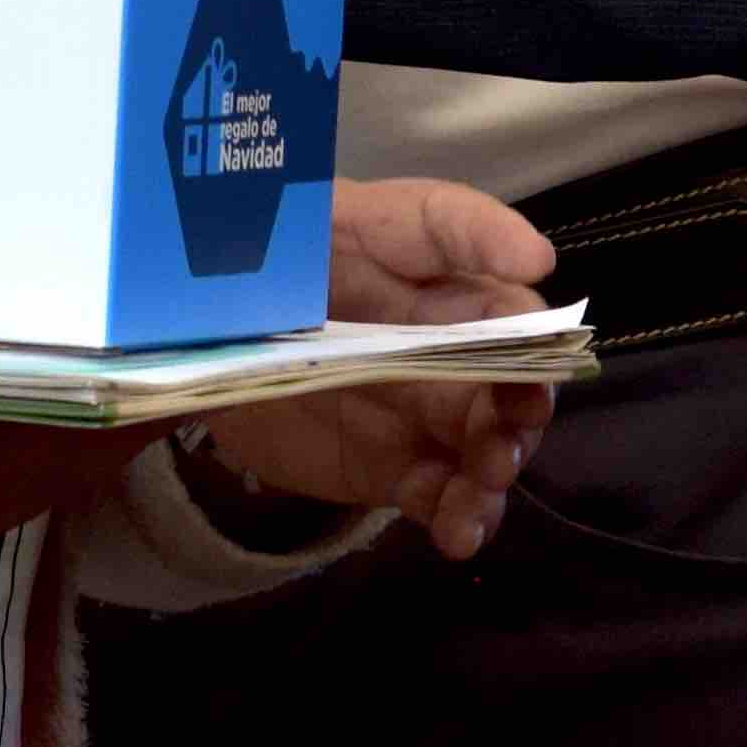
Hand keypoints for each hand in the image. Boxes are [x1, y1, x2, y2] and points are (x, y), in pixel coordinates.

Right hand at [0, 376, 153, 600]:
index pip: (9, 471)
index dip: (90, 432)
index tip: (155, 376)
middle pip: (37, 481)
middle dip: (111, 427)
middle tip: (183, 350)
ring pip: (21, 483)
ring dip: (84, 432)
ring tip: (146, 360)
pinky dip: (36, 434)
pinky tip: (61, 384)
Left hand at [180, 174, 558, 550]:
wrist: (209, 325)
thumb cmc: (291, 248)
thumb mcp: (354, 212)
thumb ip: (445, 225)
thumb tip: (537, 256)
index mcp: (452, 287)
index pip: (514, 312)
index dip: (536, 339)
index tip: (536, 364)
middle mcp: (454, 355)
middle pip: (511, 389)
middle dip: (519, 418)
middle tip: (504, 443)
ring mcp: (426, 417)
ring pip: (486, 449)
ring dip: (494, 476)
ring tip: (479, 494)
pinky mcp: (395, 467)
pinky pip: (440, 496)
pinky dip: (457, 519)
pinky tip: (457, 534)